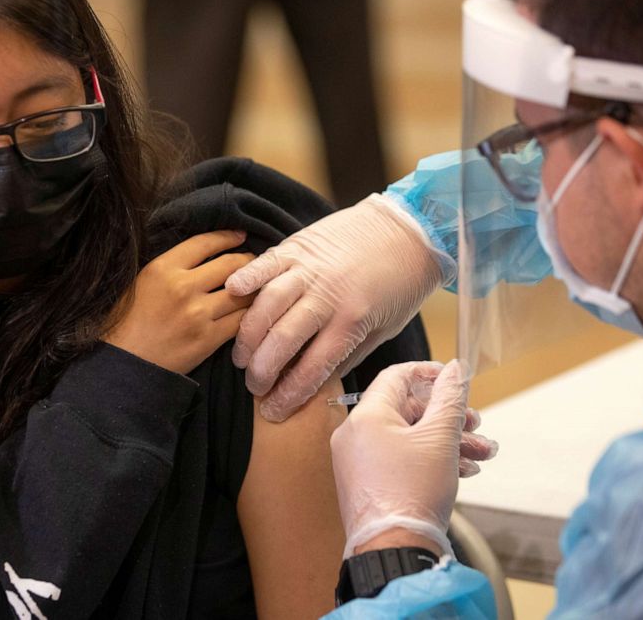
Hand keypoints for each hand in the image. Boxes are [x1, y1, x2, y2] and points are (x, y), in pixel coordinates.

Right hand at [105, 230, 253, 374]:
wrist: (123, 365)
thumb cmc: (125, 324)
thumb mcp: (141, 282)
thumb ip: (170, 268)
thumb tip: (202, 256)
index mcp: (162, 268)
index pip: (205, 242)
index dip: (227, 236)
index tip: (240, 235)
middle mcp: (182, 287)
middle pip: (230, 265)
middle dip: (248, 261)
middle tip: (255, 263)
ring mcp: (197, 314)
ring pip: (242, 294)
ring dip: (254, 289)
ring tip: (259, 287)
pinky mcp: (208, 339)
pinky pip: (240, 321)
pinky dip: (249, 315)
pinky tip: (251, 312)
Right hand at [226, 194, 443, 421]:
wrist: (410, 231)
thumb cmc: (401, 284)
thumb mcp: (385, 329)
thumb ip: (349, 354)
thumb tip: (317, 381)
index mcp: (352, 321)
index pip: (311, 368)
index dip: (287, 395)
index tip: (272, 411)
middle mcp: (328, 296)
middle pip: (281, 340)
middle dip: (261, 370)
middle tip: (253, 385)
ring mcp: (310, 269)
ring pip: (267, 304)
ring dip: (247, 334)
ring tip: (241, 355)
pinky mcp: (300, 246)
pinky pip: (266, 263)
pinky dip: (247, 277)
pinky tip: (232, 293)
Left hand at [329, 360, 496, 557]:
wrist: (395, 550)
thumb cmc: (413, 493)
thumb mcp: (440, 439)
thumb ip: (449, 399)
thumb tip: (455, 369)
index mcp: (366, 417)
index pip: (396, 377)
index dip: (429, 373)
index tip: (455, 380)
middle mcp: (355, 435)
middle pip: (407, 410)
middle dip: (448, 417)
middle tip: (476, 425)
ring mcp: (358, 461)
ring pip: (408, 438)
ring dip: (447, 441)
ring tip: (480, 454)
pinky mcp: (367, 483)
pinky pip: (399, 459)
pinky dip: (429, 459)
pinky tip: (463, 471)